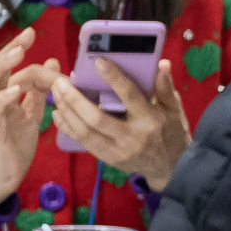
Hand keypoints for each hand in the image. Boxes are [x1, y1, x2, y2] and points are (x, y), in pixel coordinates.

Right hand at [0, 31, 48, 205]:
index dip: (15, 49)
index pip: (5, 67)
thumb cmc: (15, 145)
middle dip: (8, 51)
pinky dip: (4, 98)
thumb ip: (39, 93)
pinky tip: (15, 90)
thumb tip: (52, 65)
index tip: (30, 33)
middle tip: (26, 36)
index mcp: (1, 97)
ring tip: (18, 54)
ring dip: (3, 68)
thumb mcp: (31, 115)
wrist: (2, 177)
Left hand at [45, 58, 190, 188]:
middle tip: (60, 82)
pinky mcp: (109, 159)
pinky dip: (67, 127)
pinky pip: (83, 142)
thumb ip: (165, 87)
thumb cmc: (172, 134)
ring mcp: (118, 150)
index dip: (114, 79)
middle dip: (74, 99)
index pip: (130, 96)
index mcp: (150, 120)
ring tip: (55, 94)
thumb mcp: (174, 110)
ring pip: (85, 132)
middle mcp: (132, 136)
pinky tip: (58, 113)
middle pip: (96, 118)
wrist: (171, 168)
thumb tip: (161, 64)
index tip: (99, 62)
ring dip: (66, 112)